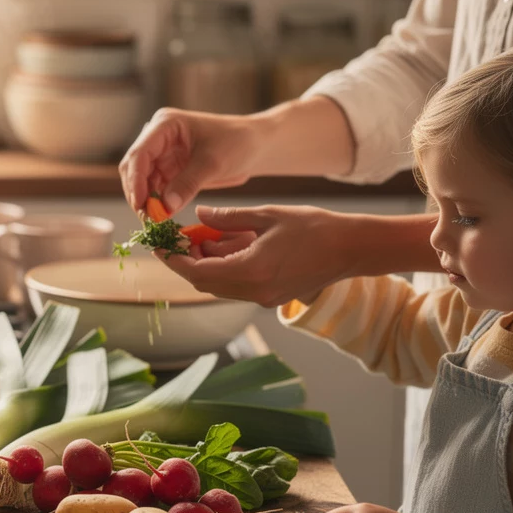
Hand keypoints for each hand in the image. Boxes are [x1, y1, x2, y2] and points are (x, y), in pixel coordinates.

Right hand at [119, 108, 259, 216]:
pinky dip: (156, 203)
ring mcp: (162, 154)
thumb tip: (165, 207)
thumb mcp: (213, 162)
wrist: (255, 147)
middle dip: (138, 193)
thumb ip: (188, 184)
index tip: (141, 204)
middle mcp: (158, 138)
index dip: (135, 180)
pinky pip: (155, 189)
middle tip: (148, 218)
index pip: (140, 153)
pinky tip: (162, 217)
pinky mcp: (169, 170)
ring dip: (146, 202)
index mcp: (165, 125)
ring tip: (155, 222)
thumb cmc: (238, 143)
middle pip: (134, 168)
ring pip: (141, 182)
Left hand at [153, 204, 358, 307]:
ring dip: (207, 264)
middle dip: (187, 261)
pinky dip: (225, 268)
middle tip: (180, 238)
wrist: (353, 248)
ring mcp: (263, 298)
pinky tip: (228, 246)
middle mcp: (253, 291)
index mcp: (249, 271)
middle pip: (204, 282)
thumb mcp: (267, 215)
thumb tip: (200, 213)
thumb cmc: (314, 227)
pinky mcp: (272, 297)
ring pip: (219, 285)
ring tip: (203, 237)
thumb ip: (229, 218)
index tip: (159, 244)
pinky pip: (237, 286)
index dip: (173, 259)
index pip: (196, 271)